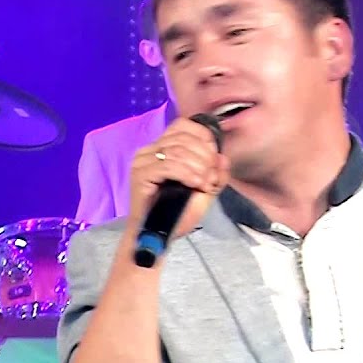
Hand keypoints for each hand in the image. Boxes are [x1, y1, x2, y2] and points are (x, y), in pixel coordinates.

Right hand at [127, 117, 230, 239]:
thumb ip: (216, 174)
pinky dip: (187, 174)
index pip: (183, 125)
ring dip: (198, 167)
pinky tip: (195, 184)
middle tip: (211, 178)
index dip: (204, 138)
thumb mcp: (204, 191)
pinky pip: (168, 165)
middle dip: (205, 157)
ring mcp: (142, 161)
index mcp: (162, 147)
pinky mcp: (140, 175)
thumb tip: (223, 157)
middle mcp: (149, 150)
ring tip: (204, 184)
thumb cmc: (176, 214)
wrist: (156, 237)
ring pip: (178, 150)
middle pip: (184, 138)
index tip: (214, 160)